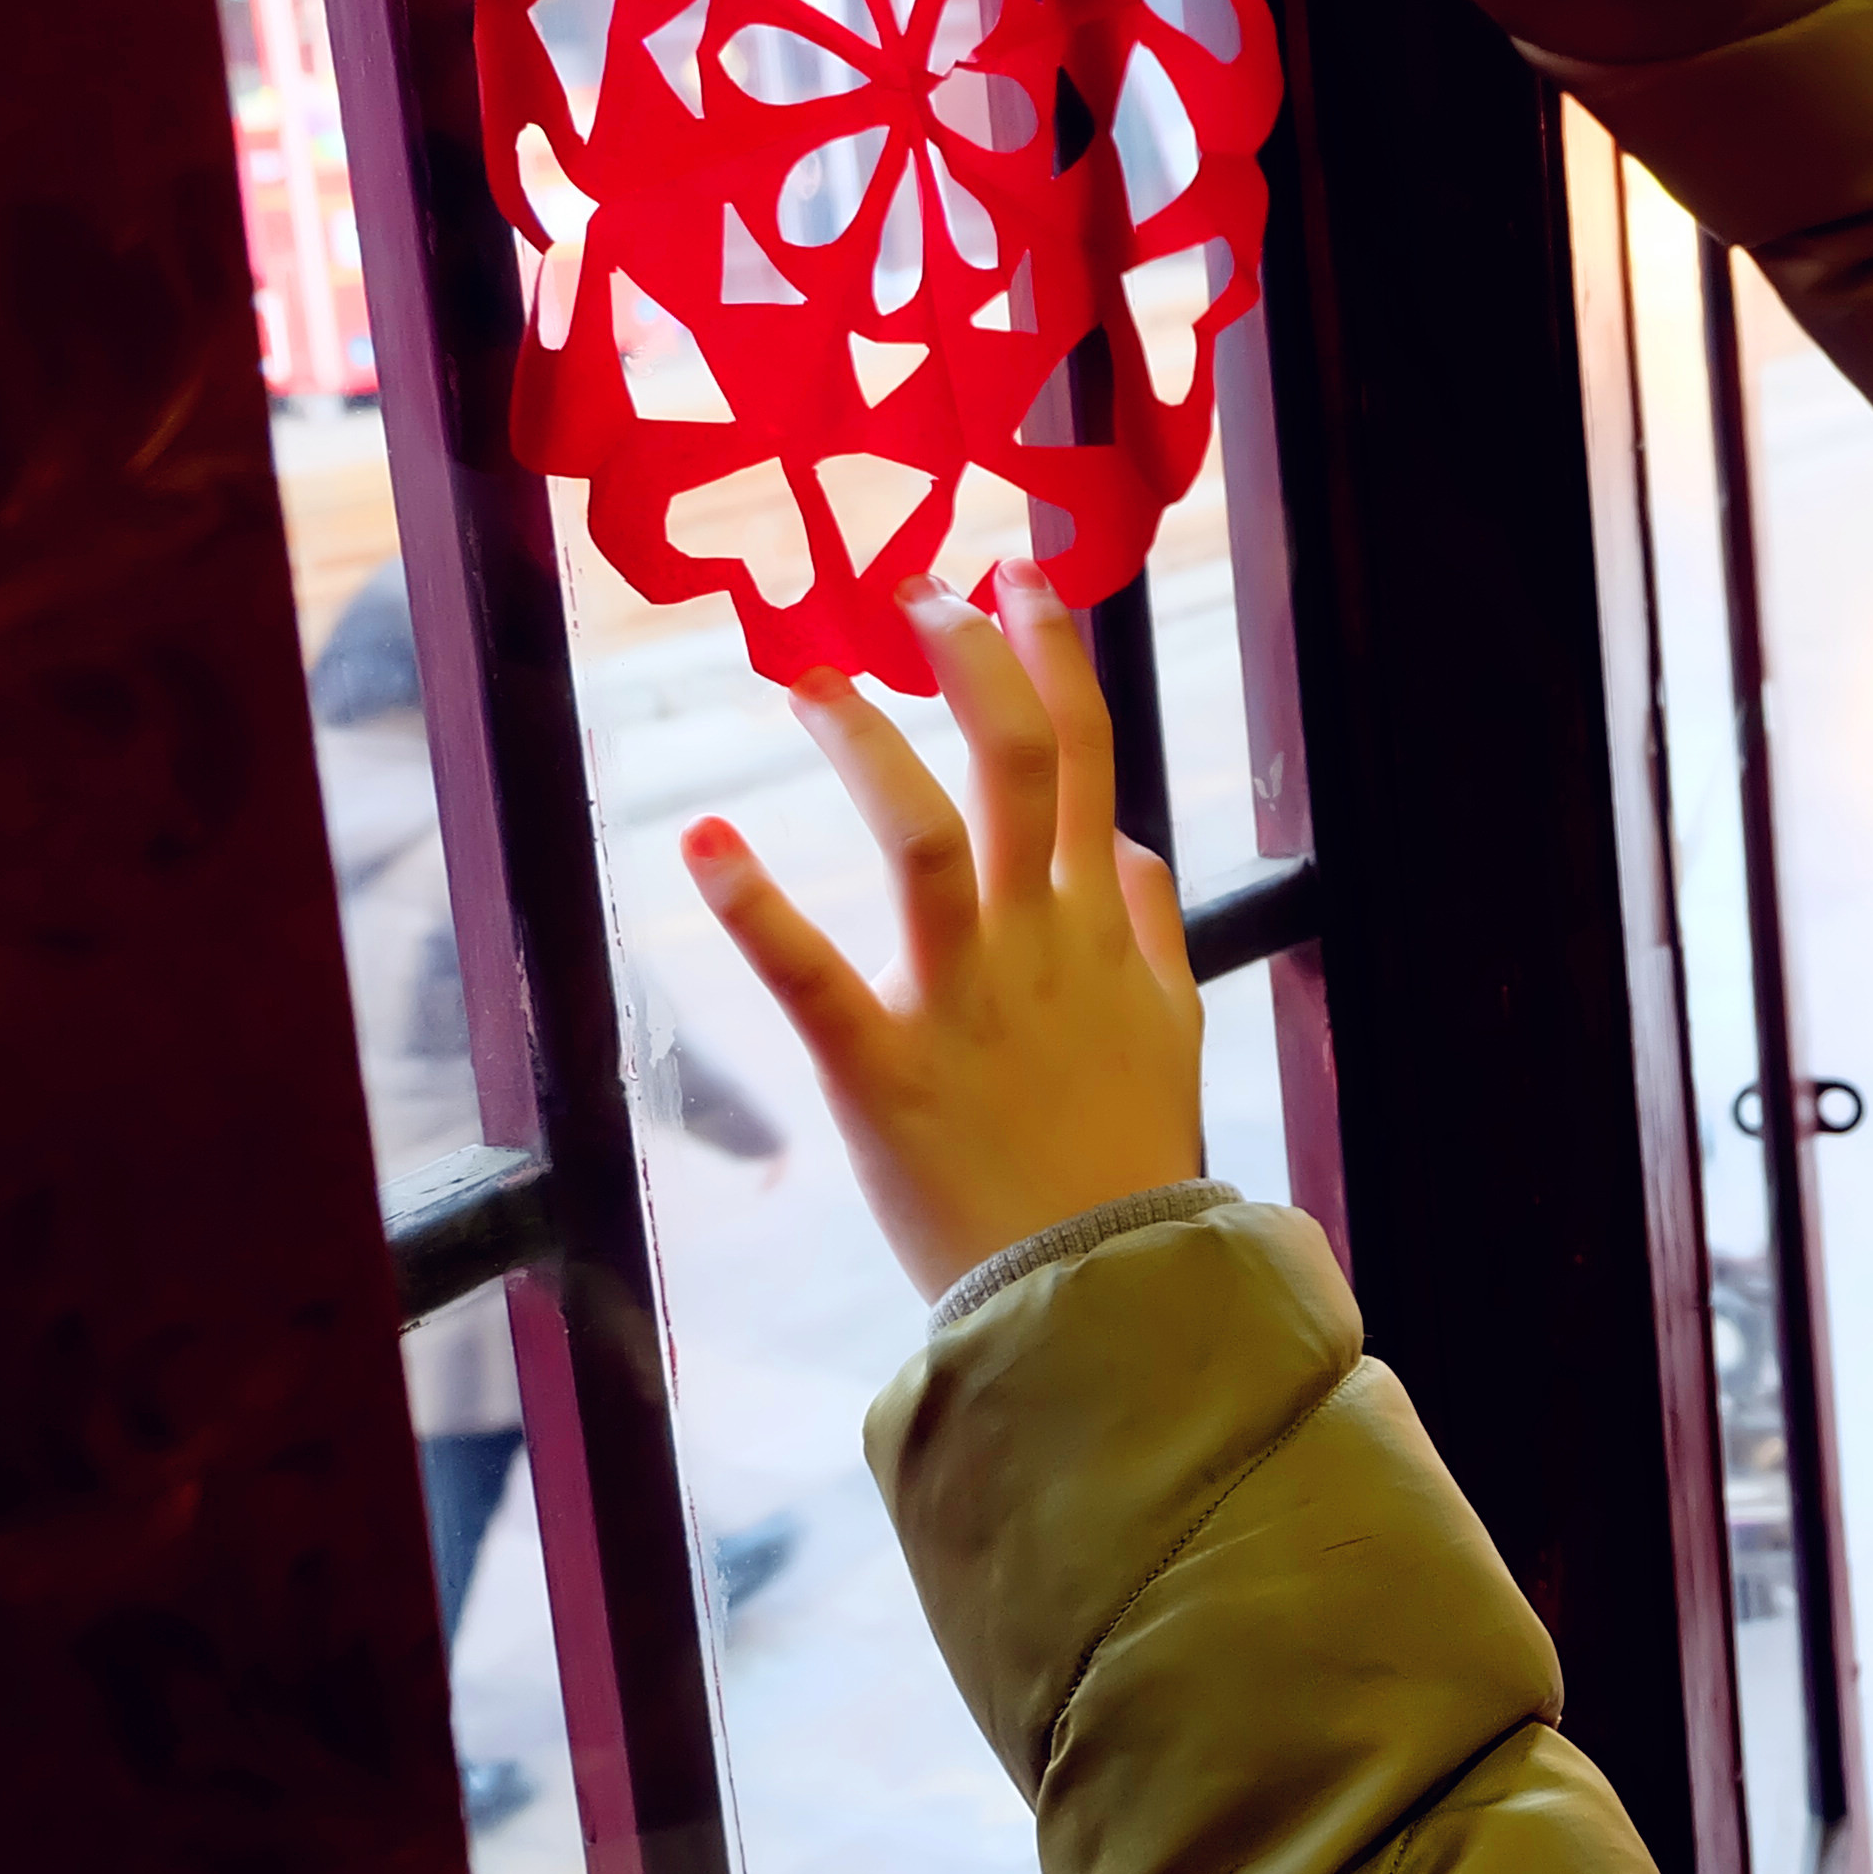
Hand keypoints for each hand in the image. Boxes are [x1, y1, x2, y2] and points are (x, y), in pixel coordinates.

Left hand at [681, 565, 1202, 1300]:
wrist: (1103, 1299)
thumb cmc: (1127, 1164)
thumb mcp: (1171, 1031)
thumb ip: (1151, 927)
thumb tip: (1125, 840)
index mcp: (1099, 929)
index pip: (1084, 756)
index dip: (1053, 654)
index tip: (1019, 574)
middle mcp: (1038, 946)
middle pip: (1016, 765)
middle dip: (968, 661)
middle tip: (913, 590)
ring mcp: (962, 1005)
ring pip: (924, 842)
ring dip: (864, 747)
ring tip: (805, 673)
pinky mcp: (880, 1073)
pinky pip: (813, 977)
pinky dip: (753, 907)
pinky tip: (701, 839)